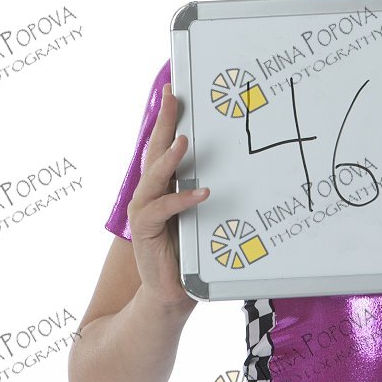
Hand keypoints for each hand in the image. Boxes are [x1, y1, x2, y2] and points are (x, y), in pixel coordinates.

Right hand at [126, 83, 208, 309]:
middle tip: (172, 96)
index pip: (164, 143)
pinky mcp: (144, 231)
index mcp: (162, 184)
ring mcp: (143, 210)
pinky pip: (161, 209)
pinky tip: (201, 192)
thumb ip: (206, 189)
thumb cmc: (188, 249)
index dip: (168, 117)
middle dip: (164, 121)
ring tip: (184, 140)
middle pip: (155, 149)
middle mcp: (148, 191)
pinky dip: (181, 199)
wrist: (169, 292)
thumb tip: (238, 164)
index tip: (174, 89)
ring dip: (169, 157)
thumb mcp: (202, 213)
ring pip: (154, 176)